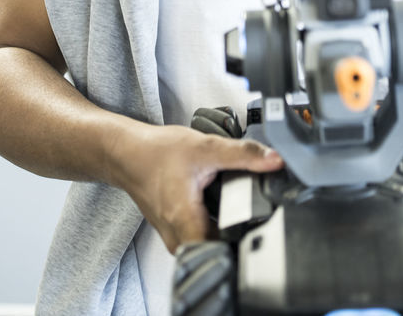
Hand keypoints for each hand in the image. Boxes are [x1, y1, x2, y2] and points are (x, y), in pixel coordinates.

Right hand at [112, 123, 282, 252]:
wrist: (127, 154)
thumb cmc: (155, 153)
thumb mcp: (205, 148)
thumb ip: (243, 155)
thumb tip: (275, 160)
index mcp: (184, 220)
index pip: (220, 254)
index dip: (244, 244)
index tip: (260, 228)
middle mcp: (178, 236)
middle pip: (220, 251)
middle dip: (241, 236)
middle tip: (255, 213)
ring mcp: (175, 237)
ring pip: (211, 245)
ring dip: (228, 230)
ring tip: (238, 208)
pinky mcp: (176, 232)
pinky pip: (202, 238)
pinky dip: (216, 225)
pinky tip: (222, 207)